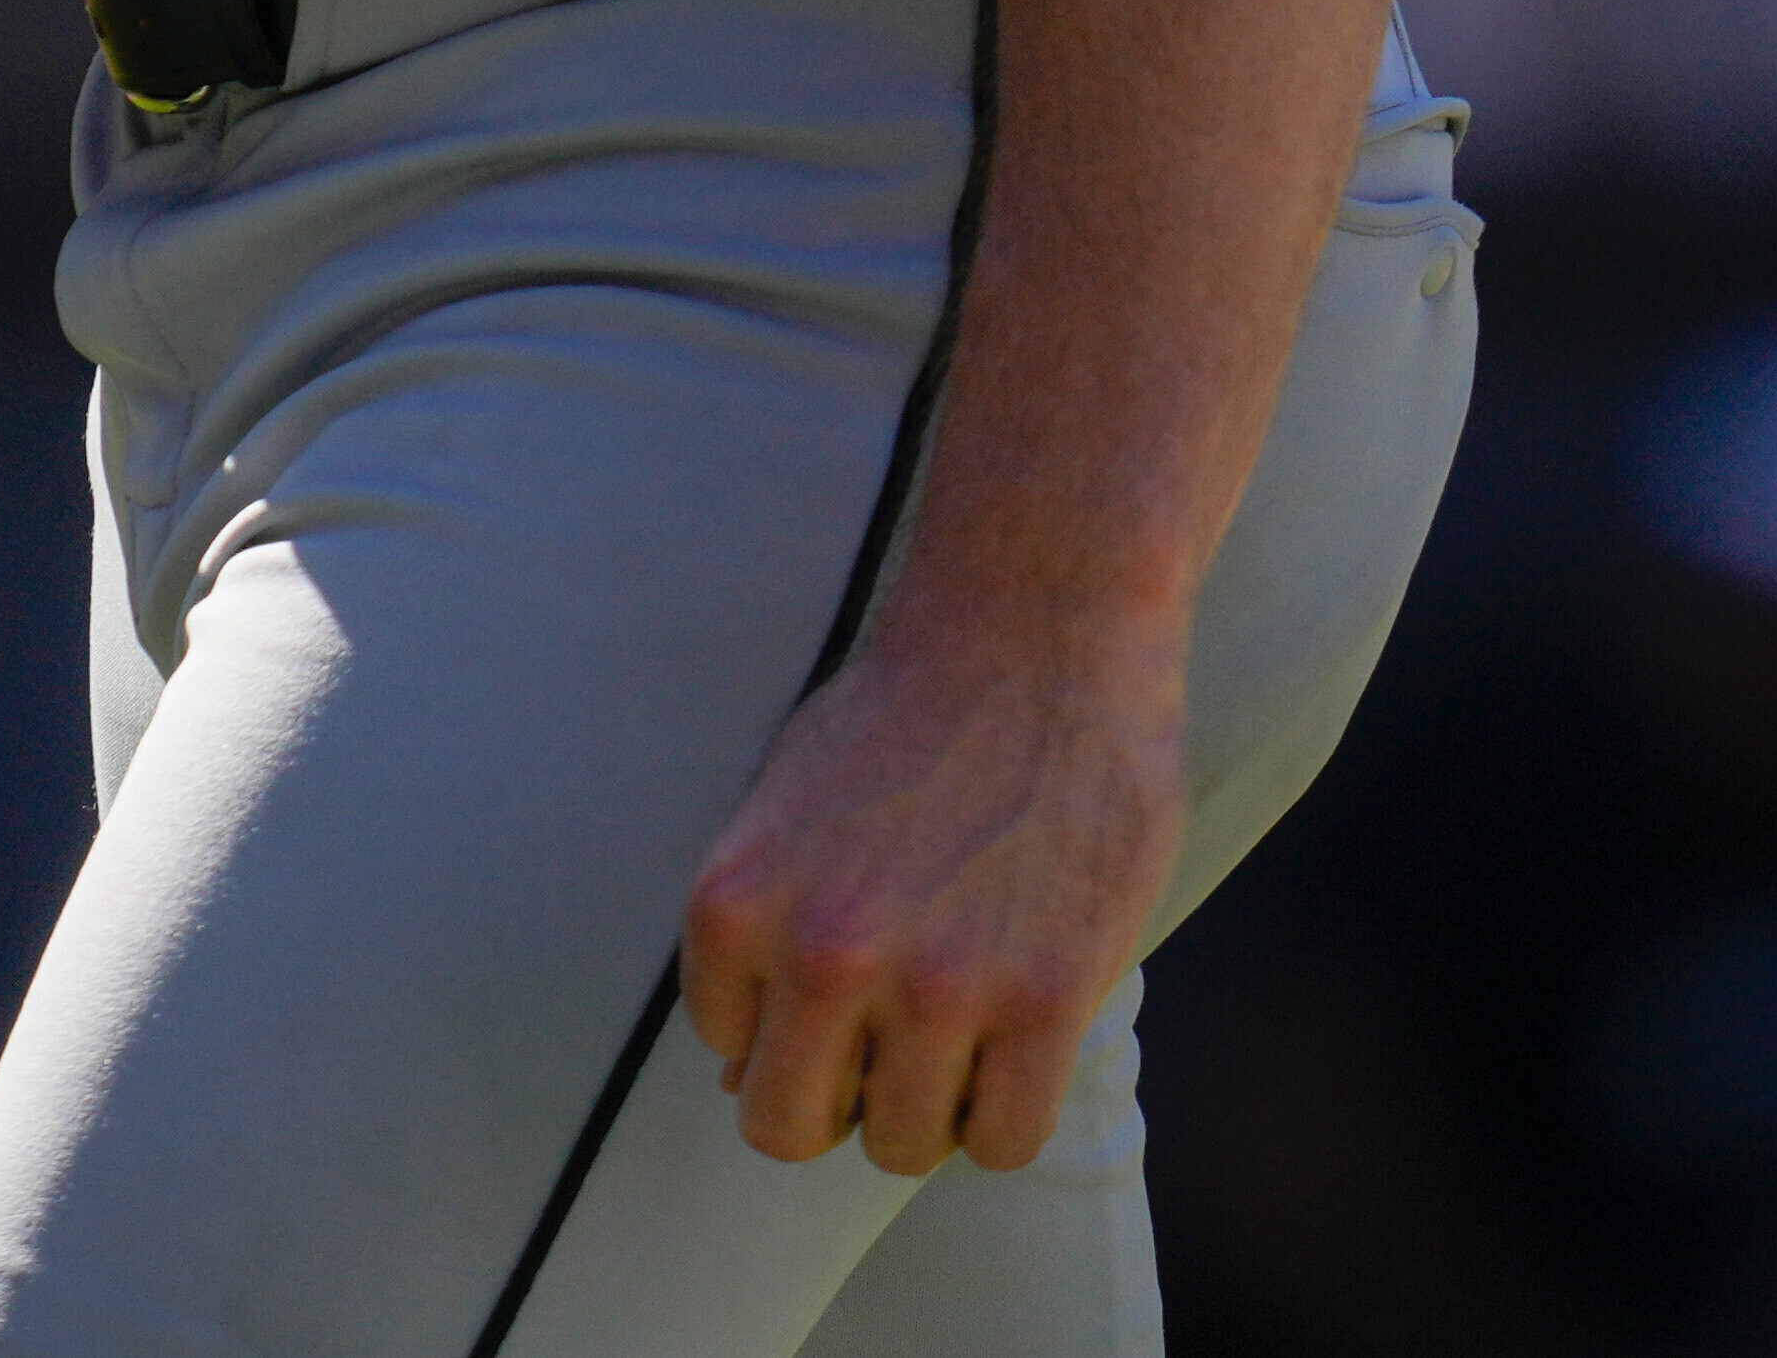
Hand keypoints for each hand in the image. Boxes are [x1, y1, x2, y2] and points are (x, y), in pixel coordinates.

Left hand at [672, 573, 1185, 1176]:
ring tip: (966, 1022)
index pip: (730, 1057)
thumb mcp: (784, 814)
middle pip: (790, 1127)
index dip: (791, 1030)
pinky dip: (1008, 1113)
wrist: (1034, 631)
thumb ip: (756, 944)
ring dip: (931, 1103)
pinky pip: (1005, 1141)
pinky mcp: (1046, 999)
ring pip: (901, 1146)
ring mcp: (937, 985)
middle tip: (891, 1040)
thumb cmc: (906, 719)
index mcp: (735, 907)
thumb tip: (737, 1076)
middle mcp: (821, 955)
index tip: (844, 980)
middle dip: (837, 1098)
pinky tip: (1020, 1040)